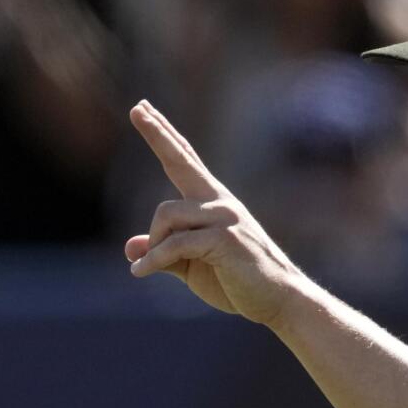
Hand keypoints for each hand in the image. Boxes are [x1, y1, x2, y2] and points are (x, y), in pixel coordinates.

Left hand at [125, 100, 302, 326]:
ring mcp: (224, 216)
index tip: (142, 109)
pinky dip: (154, 260)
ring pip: (166, 214)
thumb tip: (130, 248)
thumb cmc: (237, 282)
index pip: (183, 160)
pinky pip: (175, 243)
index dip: (163, 135)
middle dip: (157, 133)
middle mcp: (218, 201)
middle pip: (181, 160)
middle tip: (136, 108)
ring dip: (153, 243)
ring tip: (147, 267)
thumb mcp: (191, 266)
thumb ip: (163, 253)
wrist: (277, 300)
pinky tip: (140, 272)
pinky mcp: (224, 238)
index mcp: (212, 202)